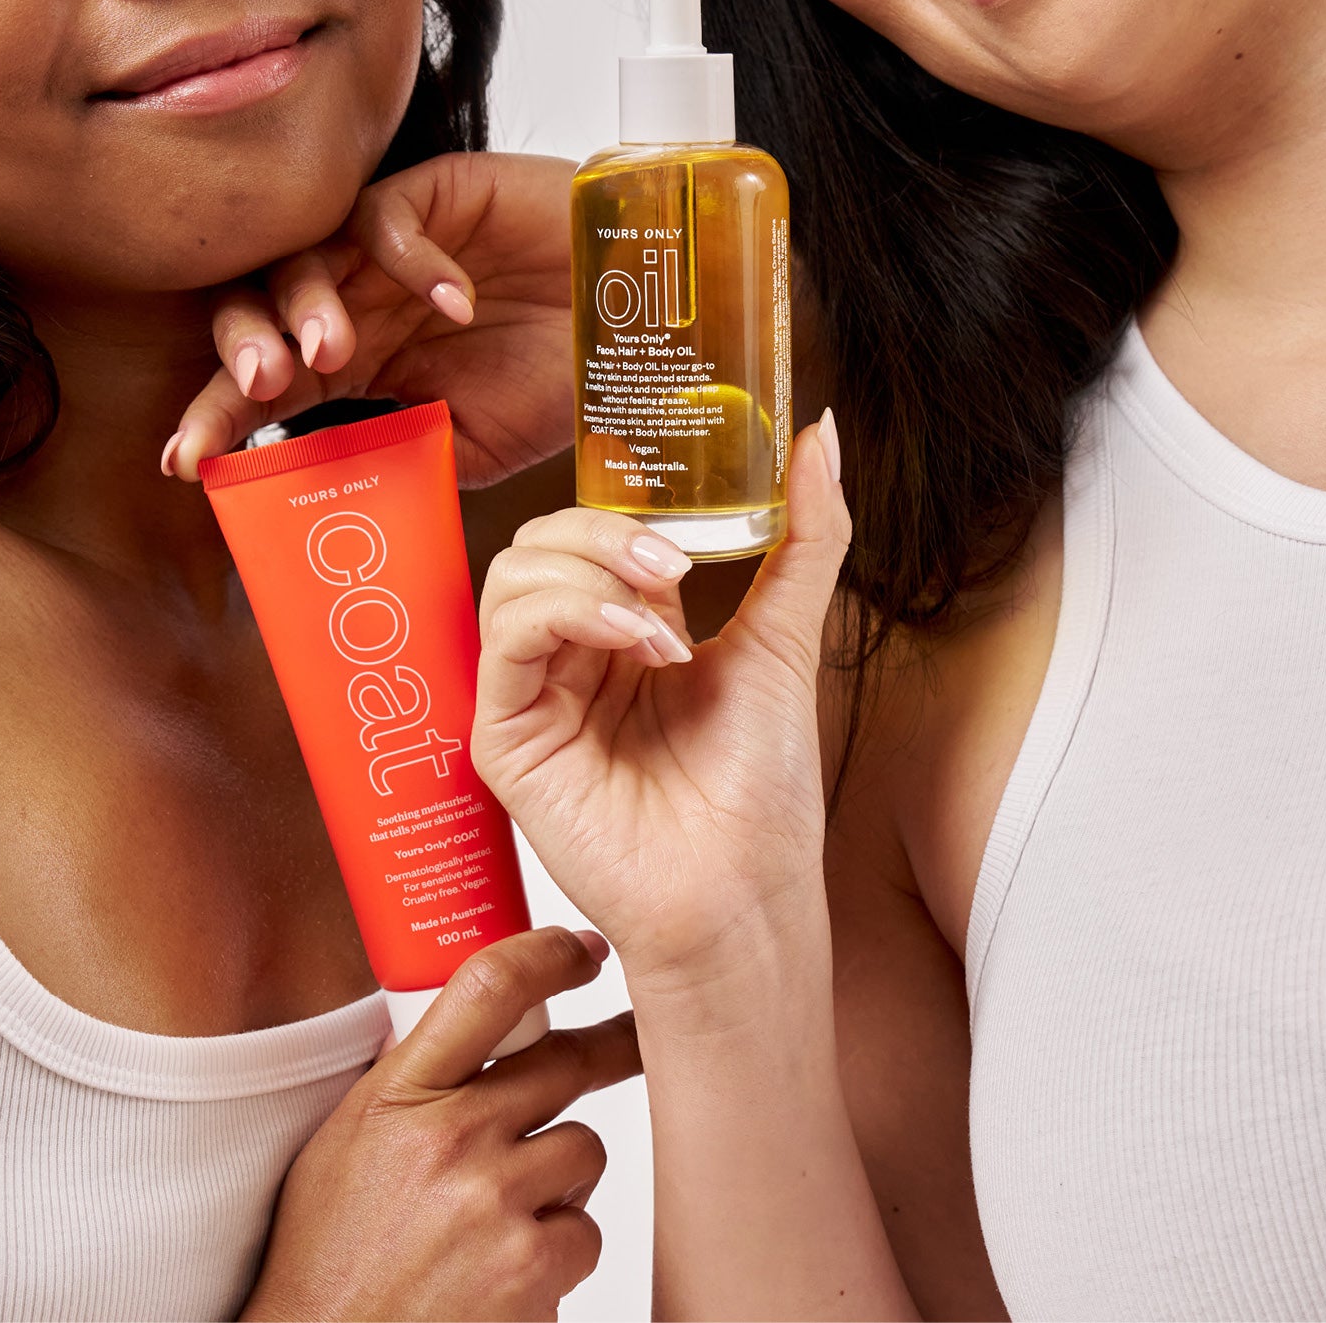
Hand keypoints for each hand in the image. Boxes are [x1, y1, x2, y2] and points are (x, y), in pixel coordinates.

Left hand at [167, 152, 574, 486]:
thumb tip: (330, 495)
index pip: (266, 388)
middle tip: (260, 388)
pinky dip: (409, 260)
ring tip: (333, 351)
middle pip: (260, 313)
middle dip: (242, 353)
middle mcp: (360, 301)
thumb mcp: (474, 447)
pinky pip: (387, 216)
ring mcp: (392, 247)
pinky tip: (454, 302)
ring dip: (307, 305)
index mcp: (358, 365)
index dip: (221, 417)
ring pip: (306, 257)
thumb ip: (401, 460)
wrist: (645, 325)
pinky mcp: (439, 193)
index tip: (184, 462)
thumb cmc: (565, 380)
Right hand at [241, 927, 639, 1322]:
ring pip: (584, 1147)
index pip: (490, 986)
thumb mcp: (347, 1141)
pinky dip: (561, 1250)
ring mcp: (495, 1203)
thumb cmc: (327, 1255)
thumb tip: (474, 1021)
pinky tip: (512, 1269)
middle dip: (603, 1051)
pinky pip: (586, 1232)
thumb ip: (411, 1077)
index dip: (550, 955)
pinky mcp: (530, 1269)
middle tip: (623, 1045)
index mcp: (399, 1095)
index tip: (581, 951)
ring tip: (510, 1211)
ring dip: (563, 1173)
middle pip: (565, 1060)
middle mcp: (451, 1139)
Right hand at [473, 415, 850, 994]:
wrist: (747, 895)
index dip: (621, 498)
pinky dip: (569, 612)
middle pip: (540, 539)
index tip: (682, 498)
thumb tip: (822, 430)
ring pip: (512, 573)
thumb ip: (805, 533)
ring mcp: (532, 695)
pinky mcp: (505, 738)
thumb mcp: (787, 636)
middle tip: (675, 564)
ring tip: (665, 619)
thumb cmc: (762, 789)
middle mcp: (569, 656)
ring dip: (590, 570)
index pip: (589, 528)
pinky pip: (503, 638)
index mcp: (624, 630)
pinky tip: (637, 641)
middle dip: (604, 528)